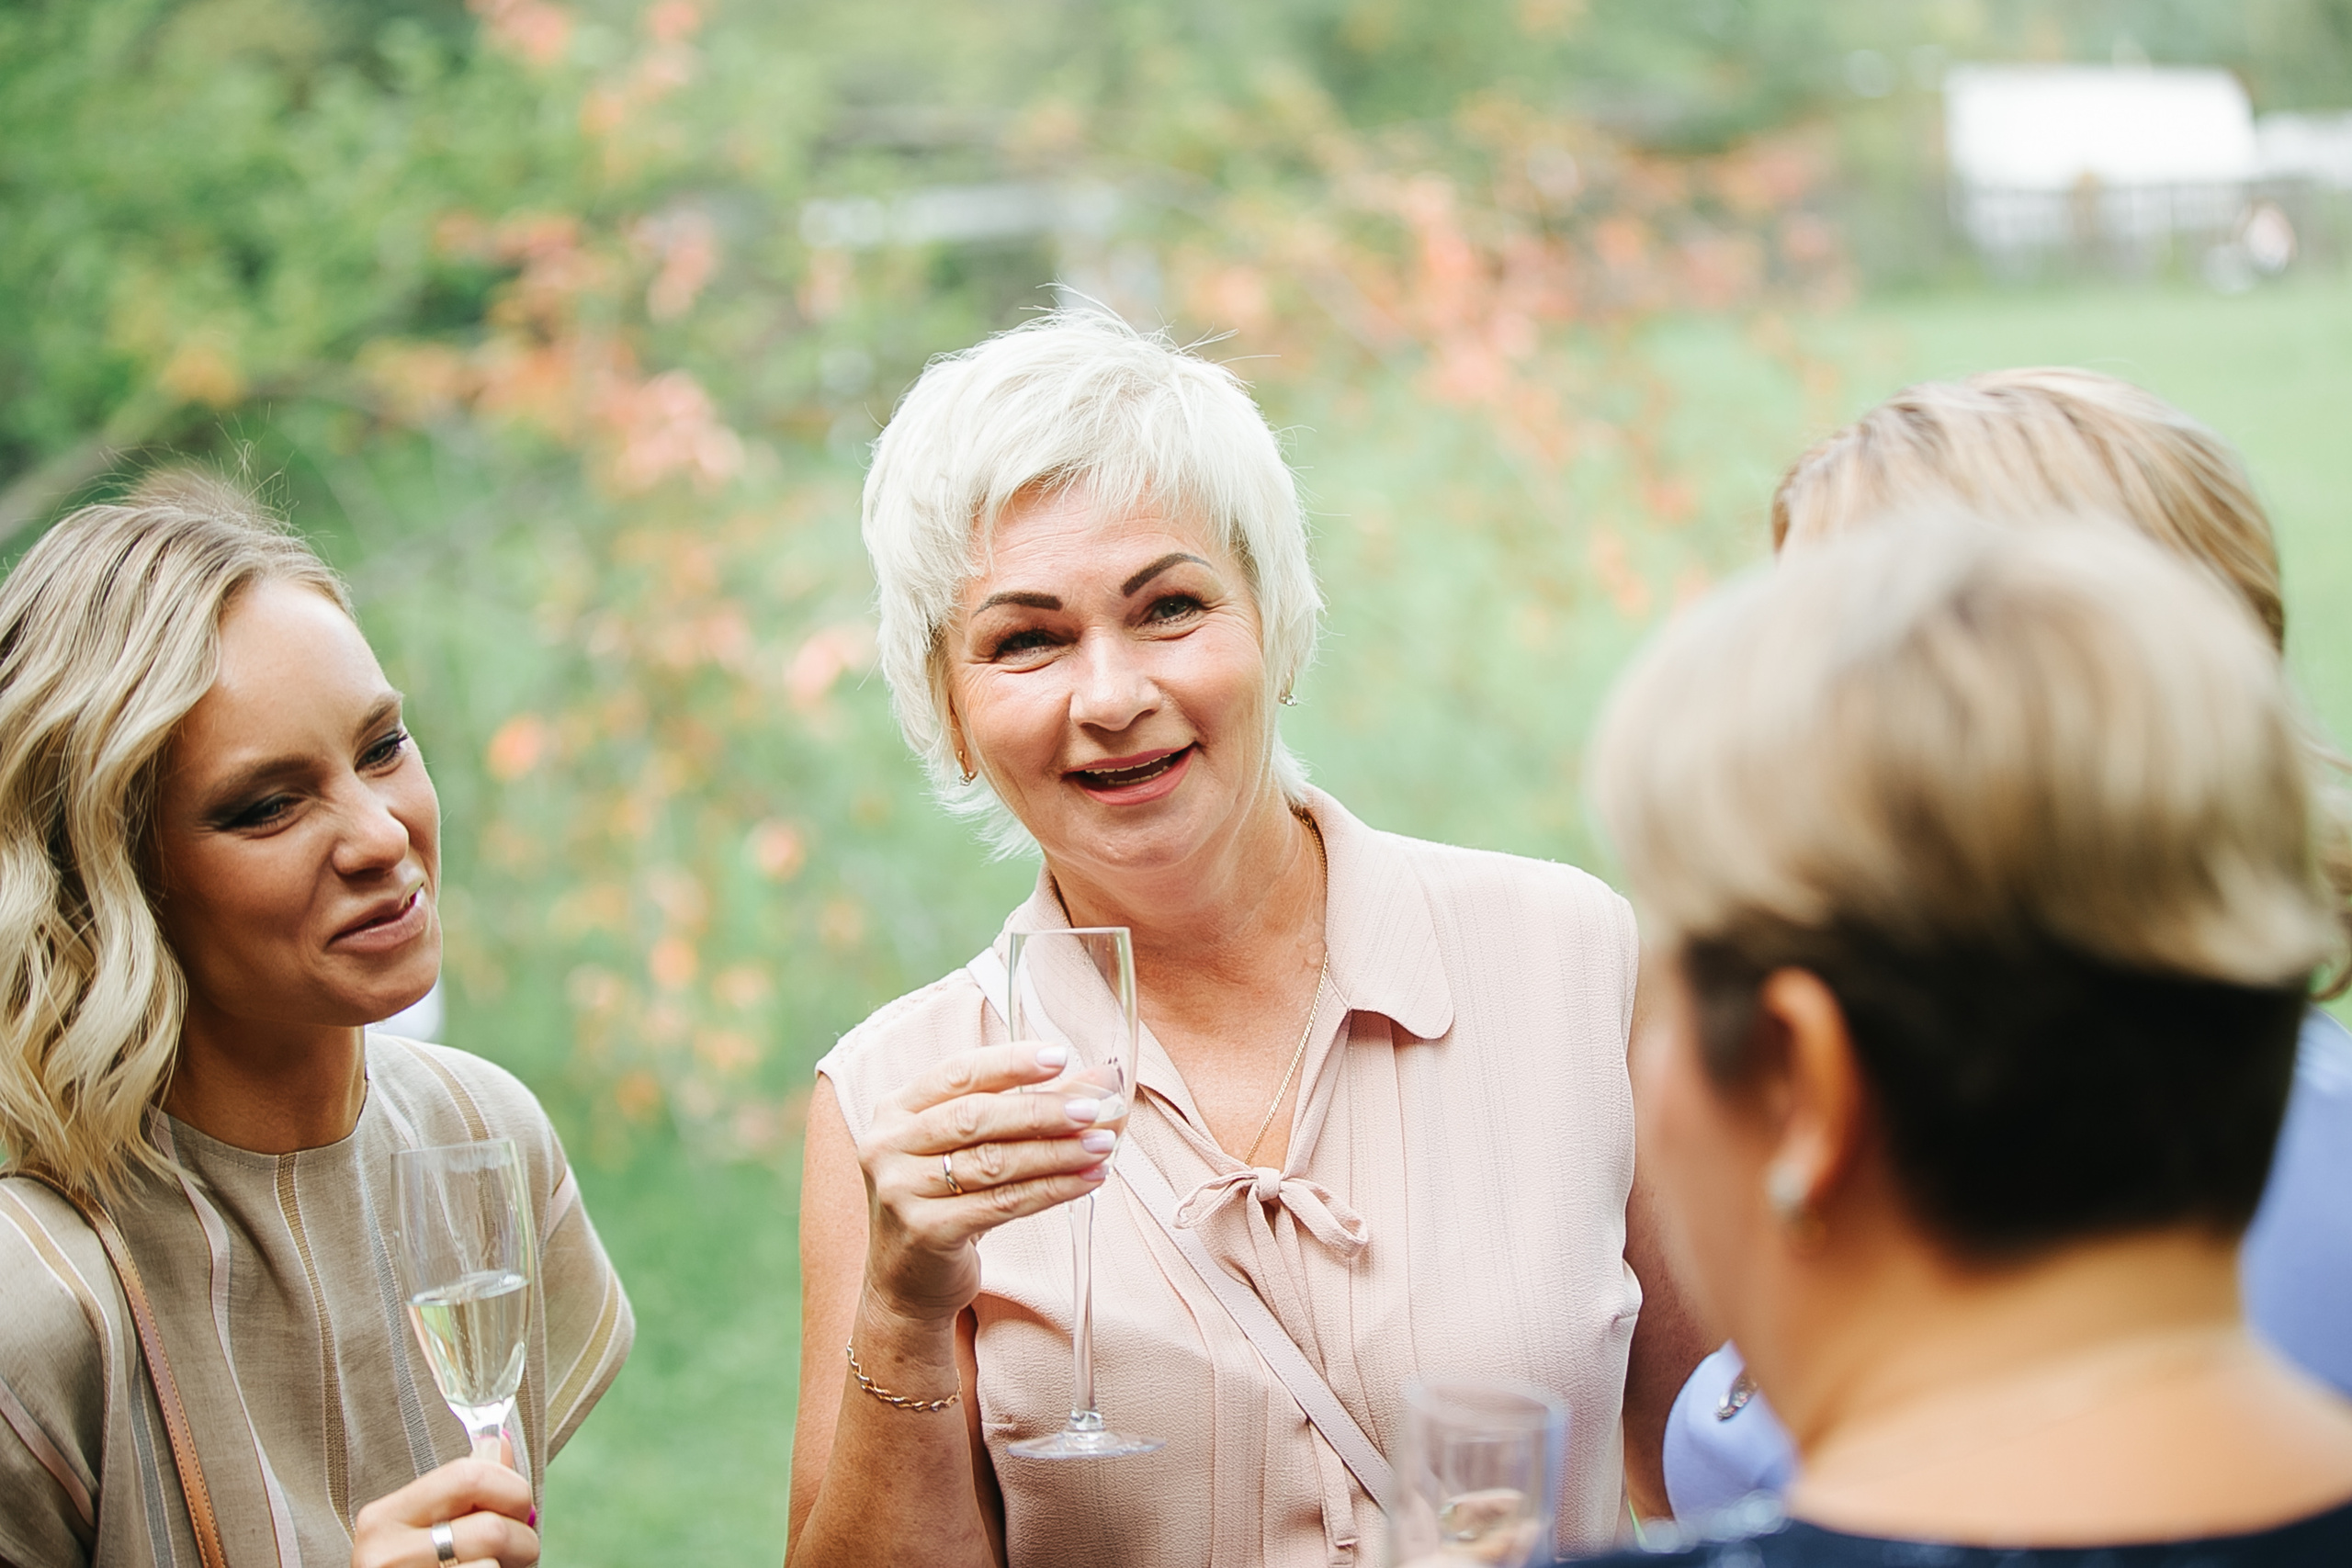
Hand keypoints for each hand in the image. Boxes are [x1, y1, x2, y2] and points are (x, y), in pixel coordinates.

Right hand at [351, 1456, 537, 1567]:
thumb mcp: (431, 1528)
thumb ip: (466, 1488)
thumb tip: (502, 1444)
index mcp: (384, 1518)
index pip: (469, 1475)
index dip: (511, 1489)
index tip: (516, 1508)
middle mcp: (383, 1556)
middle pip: (491, 1529)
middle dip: (524, 1541)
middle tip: (516, 1552)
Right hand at [858, 1041, 1114, 1322]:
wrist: (905, 1282)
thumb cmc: (944, 1202)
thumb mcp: (970, 1148)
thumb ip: (1025, 1107)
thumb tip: (1098, 1079)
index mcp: (896, 1110)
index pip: (957, 1073)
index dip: (1009, 1063)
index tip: (1059, 1057)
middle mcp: (889, 1145)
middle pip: (975, 1117)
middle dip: (1041, 1110)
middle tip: (1093, 1109)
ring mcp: (902, 1190)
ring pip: (993, 1162)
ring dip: (1056, 1152)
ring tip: (1101, 1144)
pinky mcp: (926, 1231)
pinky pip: (1002, 1203)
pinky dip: (1051, 1189)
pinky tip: (1086, 1179)